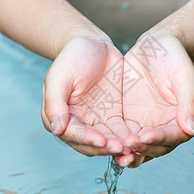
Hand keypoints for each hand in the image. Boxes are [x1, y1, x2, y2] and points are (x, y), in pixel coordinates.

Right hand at [42, 36, 129, 155]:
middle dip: (105, 148)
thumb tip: (56, 129)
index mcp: (58, 117)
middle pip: (90, 143)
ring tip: (131, 148)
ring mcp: (95, 122)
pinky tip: (138, 140)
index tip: (102, 141)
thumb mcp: (60, 76)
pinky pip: (120, 132)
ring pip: (106, 141)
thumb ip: (55, 103)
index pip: (72, 134)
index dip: (87, 140)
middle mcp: (76, 124)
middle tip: (121, 149)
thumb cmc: (72, 56)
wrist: (93, 44)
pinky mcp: (112, 117)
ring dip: (117, 146)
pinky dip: (127, 138)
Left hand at [116, 33, 193, 166]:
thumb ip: (188, 101)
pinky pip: (127, 137)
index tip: (144, 136)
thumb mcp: (184, 75)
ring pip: (142, 147)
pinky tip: (109, 148)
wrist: (155, 45)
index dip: (160, 138)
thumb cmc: (174, 56)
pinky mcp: (133, 121)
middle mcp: (170, 126)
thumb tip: (190, 128)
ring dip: (132, 154)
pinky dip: (120, 145)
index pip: (175, 135)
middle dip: (143, 149)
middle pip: (158, 147)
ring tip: (118, 158)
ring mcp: (151, 125)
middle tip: (128, 147)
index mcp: (188, 118)